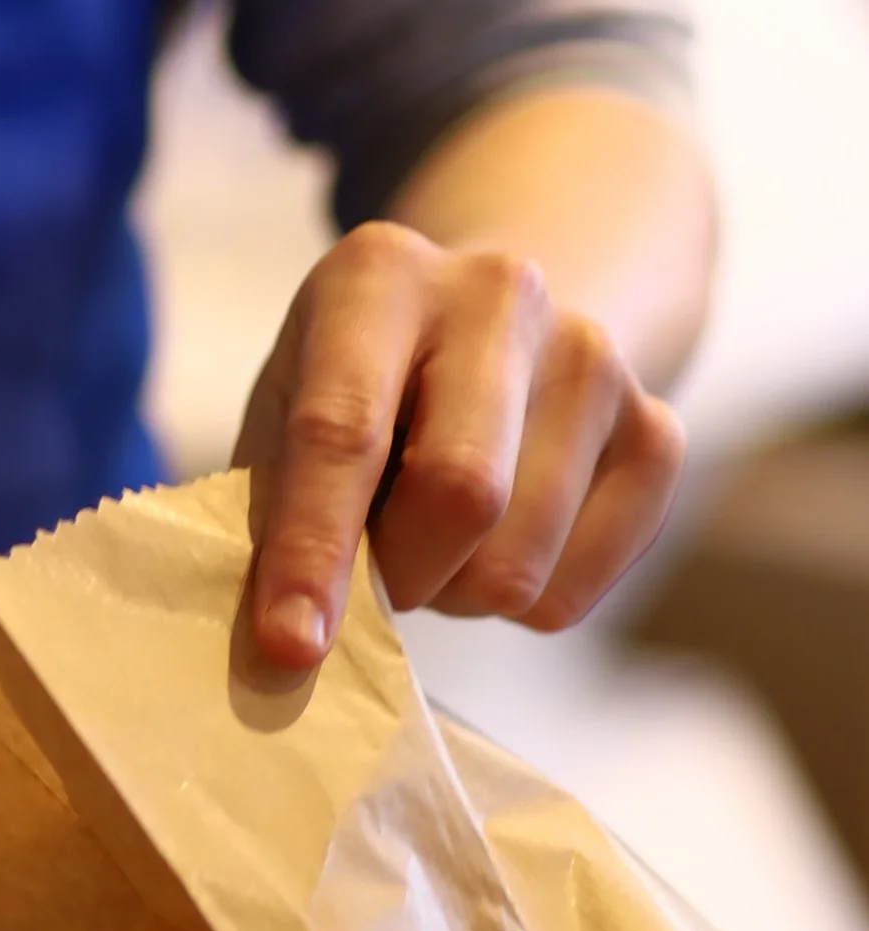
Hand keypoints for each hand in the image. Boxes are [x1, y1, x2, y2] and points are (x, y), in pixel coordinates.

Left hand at [238, 223, 687, 672]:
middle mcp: (500, 293)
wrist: (491, 329)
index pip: (342, 430)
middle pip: (461, 491)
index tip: (290, 645)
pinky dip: (517, 606)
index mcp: (379, 276)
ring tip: (432, 547)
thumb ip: (274, 516)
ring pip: (520, 559)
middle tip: (374, 584)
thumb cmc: (358, 391)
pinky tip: (495, 545)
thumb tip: (283, 654)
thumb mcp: (286, 417)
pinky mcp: (657, 431)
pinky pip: (574, 587)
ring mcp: (595, 357)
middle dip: (402, 574)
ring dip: (455, 595)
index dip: (311, 550)